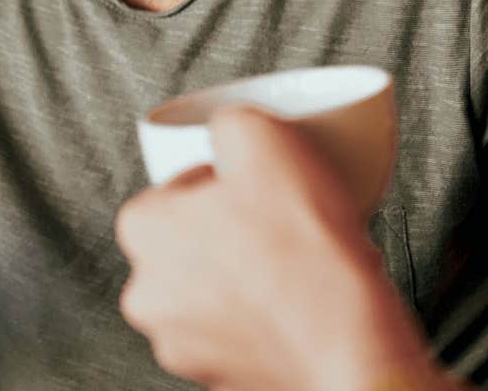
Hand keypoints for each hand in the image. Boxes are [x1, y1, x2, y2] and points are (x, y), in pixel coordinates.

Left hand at [115, 107, 441, 390]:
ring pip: (212, 289)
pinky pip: (238, 330)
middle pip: (189, 239)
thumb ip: (229, 121)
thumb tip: (227, 127)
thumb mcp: (263, 135)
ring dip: (244, 274)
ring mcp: (181, 342)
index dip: (223, 177)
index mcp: (143, 230)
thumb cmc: (302, 250)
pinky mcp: (219, 375)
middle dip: (228, 227)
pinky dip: (262, 316)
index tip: (256, 182)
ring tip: (292, 260)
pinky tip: (296, 300)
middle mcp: (148, 293)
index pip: (177, 185)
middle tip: (276, 218)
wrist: (344, 339)